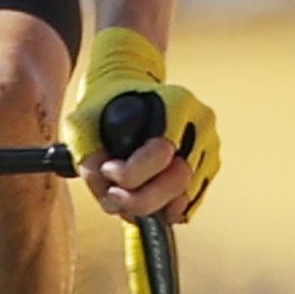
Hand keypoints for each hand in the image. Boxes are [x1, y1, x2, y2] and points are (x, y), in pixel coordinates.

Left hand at [61, 27, 218, 223]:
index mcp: (176, 103)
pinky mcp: (210, 163)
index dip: (131, 174)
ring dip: (154, 207)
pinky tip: (148, 204)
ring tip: (128, 200)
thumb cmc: (106, 102)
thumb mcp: (84, 122)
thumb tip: (110, 201)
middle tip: (115, 197)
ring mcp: (209, 144)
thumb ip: (89, 159)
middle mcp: (199, 123)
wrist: (128, 83)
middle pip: (179, 180)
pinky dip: (170, 210)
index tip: (108, 170)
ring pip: (187, 195)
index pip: (161, 153)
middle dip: (143, 199)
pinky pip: (194, 200)